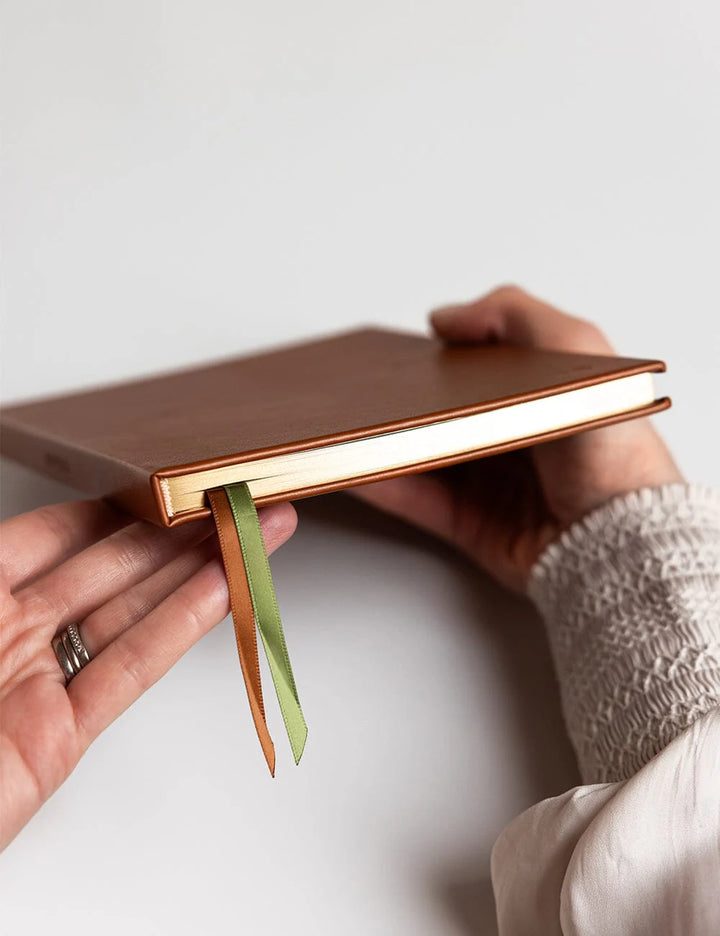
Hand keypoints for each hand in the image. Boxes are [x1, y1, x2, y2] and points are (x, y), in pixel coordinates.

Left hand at [0, 498, 296, 850]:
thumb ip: (1, 559)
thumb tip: (58, 521)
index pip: (57, 534)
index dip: (118, 506)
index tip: (166, 483)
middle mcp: (7, 633)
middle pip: (109, 569)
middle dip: (176, 533)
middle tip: (231, 503)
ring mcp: (36, 684)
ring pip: (131, 614)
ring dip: (198, 573)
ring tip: (250, 536)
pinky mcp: (58, 738)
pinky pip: (128, 672)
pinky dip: (180, 630)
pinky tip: (221, 591)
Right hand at [351, 285, 682, 591]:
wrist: (618, 536)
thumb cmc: (609, 448)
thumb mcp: (575, 348)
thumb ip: (514, 315)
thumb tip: (446, 318)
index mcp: (532, 392)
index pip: (469, 367)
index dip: (429, 358)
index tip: (389, 352)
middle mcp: (506, 434)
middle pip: (436, 410)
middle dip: (394, 399)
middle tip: (354, 386)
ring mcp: (485, 480)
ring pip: (416, 452)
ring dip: (377, 440)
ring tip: (339, 423)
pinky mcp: (469, 522)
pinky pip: (413, 498)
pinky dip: (379, 483)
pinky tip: (351, 467)